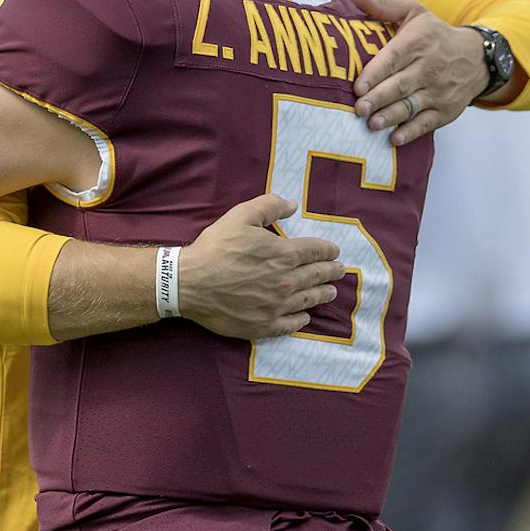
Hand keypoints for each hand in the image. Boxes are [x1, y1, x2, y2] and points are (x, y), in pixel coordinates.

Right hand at [180, 194, 345, 339]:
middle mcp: (286, 282)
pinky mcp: (263, 325)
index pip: (315, 251)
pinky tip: (305, 317)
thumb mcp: (241, 216)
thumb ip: (269, 206)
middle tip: (339, 271)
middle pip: (316, 276)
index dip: (327, 250)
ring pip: (307, 300)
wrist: (190, 283)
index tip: (334, 251)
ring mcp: (276, 306)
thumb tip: (292, 205)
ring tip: (330, 292)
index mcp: (284, 255)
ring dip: (322, 295)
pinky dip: (300, 320)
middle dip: (331, 272)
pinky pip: (289, 324)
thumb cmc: (215, 248)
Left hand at [349, 0, 489, 146]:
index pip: (394, 58)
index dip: (375, 73)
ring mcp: (438, 91)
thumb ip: (383, 5)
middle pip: (401, 85)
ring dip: (392, 117)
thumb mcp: (414, 12)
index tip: (357, 87)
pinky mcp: (445, 111)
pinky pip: (427, 123)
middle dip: (379, 98)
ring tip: (372, 124)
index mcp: (418, 42)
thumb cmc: (434, 34)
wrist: (476, 57)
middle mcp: (429, 67)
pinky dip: (412, 132)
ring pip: (412, 106)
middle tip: (358, 109)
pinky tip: (395, 139)